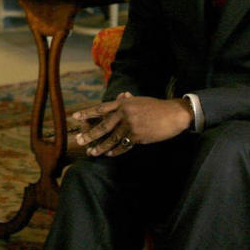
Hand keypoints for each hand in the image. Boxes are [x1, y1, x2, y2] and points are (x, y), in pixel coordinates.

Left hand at [72, 94, 191, 156]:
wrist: (174, 114)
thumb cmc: (157, 107)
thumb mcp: (140, 100)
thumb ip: (129, 100)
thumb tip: (122, 95)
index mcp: (123, 103)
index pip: (101, 108)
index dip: (87, 112)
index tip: (75, 116)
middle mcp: (124, 113)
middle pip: (103, 125)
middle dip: (89, 134)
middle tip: (79, 140)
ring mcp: (130, 125)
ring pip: (111, 138)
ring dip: (100, 147)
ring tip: (92, 152)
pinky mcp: (138, 136)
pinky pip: (123, 145)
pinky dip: (115, 151)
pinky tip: (109, 154)